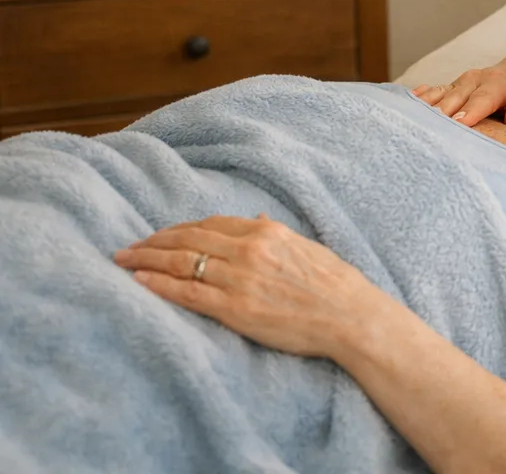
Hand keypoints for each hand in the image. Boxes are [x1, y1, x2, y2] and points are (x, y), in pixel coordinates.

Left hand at [114, 215, 382, 358]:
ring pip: (181, 263)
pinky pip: (188, 293)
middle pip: (188, 240)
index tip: (159, 236)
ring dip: (146, 260)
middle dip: (152, 242)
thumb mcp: (307, 247)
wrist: (351, 316)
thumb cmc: (335, 285)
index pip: (210, 225)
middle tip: (127, 248)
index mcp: (267, 232)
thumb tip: (257, 217)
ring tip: (124, 261)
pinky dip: (160, 285)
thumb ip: (277, 233)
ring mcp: (240, 279)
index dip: (179, 229)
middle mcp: (250, 249)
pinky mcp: (235, 308)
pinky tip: (140, 282)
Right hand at [413, 62, 505, 127]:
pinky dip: (418, 99)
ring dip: (423, 109)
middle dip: (440, 116)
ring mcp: (460, 82)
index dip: (468, 113)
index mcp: (497, 84)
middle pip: (453, 100)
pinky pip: (432, 92)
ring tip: (404, 123)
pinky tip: (401, 106)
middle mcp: (475, 80)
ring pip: (438, 95)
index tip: (456, 125)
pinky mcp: (451, 87)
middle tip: (425, 135)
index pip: (481, 101)